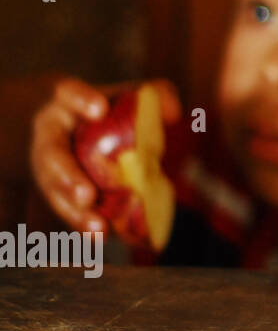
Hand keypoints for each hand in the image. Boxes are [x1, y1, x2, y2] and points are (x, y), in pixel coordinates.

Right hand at [28, 77, 180, 232]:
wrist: (100, 137)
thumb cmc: (119, 113)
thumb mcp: (138, 99)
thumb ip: (157, 96)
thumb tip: (173, 113)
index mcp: (67, 104)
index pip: (69, 93)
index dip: (81, 100)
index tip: (100, 110)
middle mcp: (52, 136)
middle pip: (52, 154)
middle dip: (67, 176)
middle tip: (87, 194)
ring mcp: (51, 168)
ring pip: (55, 190)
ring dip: (75, 211)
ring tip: (97, 226)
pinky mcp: (61, 193)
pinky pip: (69, 211)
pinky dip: (84, 225)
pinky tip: (102, 236)